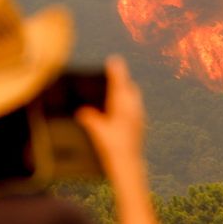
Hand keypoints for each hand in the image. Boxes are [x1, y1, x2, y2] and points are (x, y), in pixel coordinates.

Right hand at [76, 55, 146, 181]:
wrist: (129, 164)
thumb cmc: (112, 147)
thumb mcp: (98, 131)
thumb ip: (90, 118)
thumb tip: (81, 111)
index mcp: (122, 106)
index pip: (120, 83)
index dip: (116, 71)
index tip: (114, 60)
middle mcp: (133, 108)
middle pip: (130, 88)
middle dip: (122, 82)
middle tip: (113, 77)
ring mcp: (139, 116)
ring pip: (134, 98)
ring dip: (126, 93)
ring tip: (114, 94)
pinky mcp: (140, 125)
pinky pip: (135, 108)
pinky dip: (128, 105)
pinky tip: (119, 112)